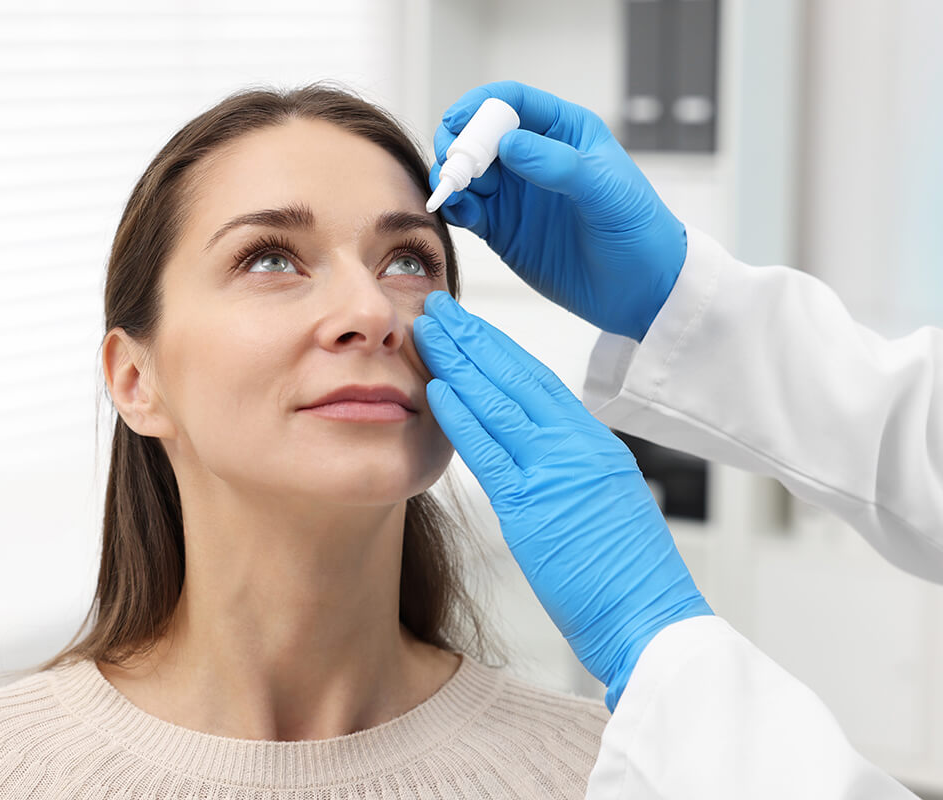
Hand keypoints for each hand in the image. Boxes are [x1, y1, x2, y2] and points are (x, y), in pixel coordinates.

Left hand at [414, 291, 711, 709]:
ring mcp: (557, 471)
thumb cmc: (627, 573)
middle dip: (473, 338)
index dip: (498, 349)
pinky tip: (438, 389)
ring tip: (427, 330)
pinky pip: (491, 452)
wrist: (651, 617)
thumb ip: (569, 469)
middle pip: (516, 377)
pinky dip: (462, 417)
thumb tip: (534, 456)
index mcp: (593, 443)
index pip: (538, 381)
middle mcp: (577, 445)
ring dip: (459, 362)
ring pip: (500, 402)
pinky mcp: (535, 506)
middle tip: (438, 308)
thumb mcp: (604, 502)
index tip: (469, 327)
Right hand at [430, 80, 685, 341]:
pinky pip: (468, 210)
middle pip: (480, 134)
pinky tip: (457, 211)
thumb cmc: (638, 231)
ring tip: (454, 189)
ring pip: (468, 173)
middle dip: (459, 142)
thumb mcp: (606, 191)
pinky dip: (455, 207)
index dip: (480, 105)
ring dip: (453, 176)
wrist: (641, 290)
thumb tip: (508, 144)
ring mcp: (516, 195)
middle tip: (452, 162)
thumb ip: (558, 165)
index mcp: (564, 132)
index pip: (513, 102)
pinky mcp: (503, 230)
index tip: (458, 120)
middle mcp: (534, 158)